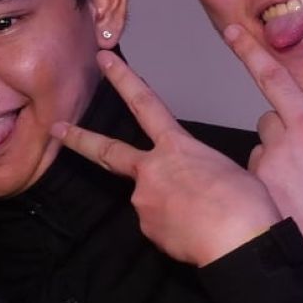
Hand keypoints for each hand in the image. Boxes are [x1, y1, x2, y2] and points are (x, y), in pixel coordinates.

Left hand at [53, 51, 278, 266]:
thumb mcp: (227, 169)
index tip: (104, 60)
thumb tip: (191, 188)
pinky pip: (159, 225)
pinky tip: (195, 233)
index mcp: (176, 148)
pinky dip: (175, 228)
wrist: (237, 242)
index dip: (124, 79)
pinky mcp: (146, 229)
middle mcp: (151, 171)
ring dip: (169, 207)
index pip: (145, 104)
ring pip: (150, 199)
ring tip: (201, 219)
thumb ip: (198, 171)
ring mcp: (143, 201)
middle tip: (57, 128)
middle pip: (108, 150)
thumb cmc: (245, 202)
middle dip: (78, 138)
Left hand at [225, 0, 302, 284]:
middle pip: (272, 74)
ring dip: (279, 143)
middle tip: (231, 28)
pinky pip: (259, 159)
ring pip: (268, 128)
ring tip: (299, 176)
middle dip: (251, 47)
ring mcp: (278, 146)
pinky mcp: (257, 168)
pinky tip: (285, 192)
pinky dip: (270, 170)